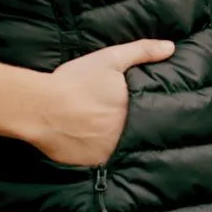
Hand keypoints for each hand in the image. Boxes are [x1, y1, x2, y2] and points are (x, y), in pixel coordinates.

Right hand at [31, 39, 174, 165]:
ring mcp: (110, 152)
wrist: (40, 107)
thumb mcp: (111, 59)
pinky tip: (94, 143)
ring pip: (123, 148)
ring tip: (108, 131)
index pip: (154, 113)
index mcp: (133, 109)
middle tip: (120, 118)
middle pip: (139, 132)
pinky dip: (103, 153)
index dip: (153, 111)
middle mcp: (125, 133)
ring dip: (120, 142)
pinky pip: (105, 161)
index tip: (150, 109)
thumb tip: (170, 48)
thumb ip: (142, 51)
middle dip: (134, 126)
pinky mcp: (93, 164)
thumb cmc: (76, 81)